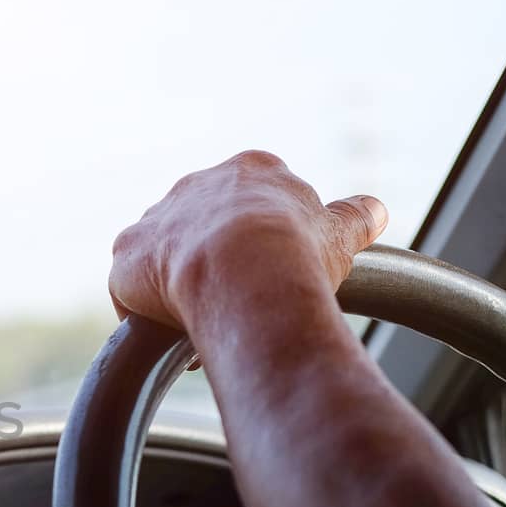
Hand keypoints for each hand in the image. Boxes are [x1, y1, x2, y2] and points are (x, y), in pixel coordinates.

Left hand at [108, 150, 388, 332]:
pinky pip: (132, 287)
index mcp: (250, 171)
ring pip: (164, 257)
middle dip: (218, 266)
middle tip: (239, 303)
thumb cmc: (297, 251)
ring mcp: (157, 217)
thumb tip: (377, 210)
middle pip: (204, 229)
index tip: (274, 274)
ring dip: (180, 289)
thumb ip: (355, 217)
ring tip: (207, 324)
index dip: (264, 244)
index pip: (253, 205)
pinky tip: (175, 335)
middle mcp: (196, 185)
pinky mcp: (128, 252)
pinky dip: (150, 313)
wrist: (246, 269)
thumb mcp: (339, 231)